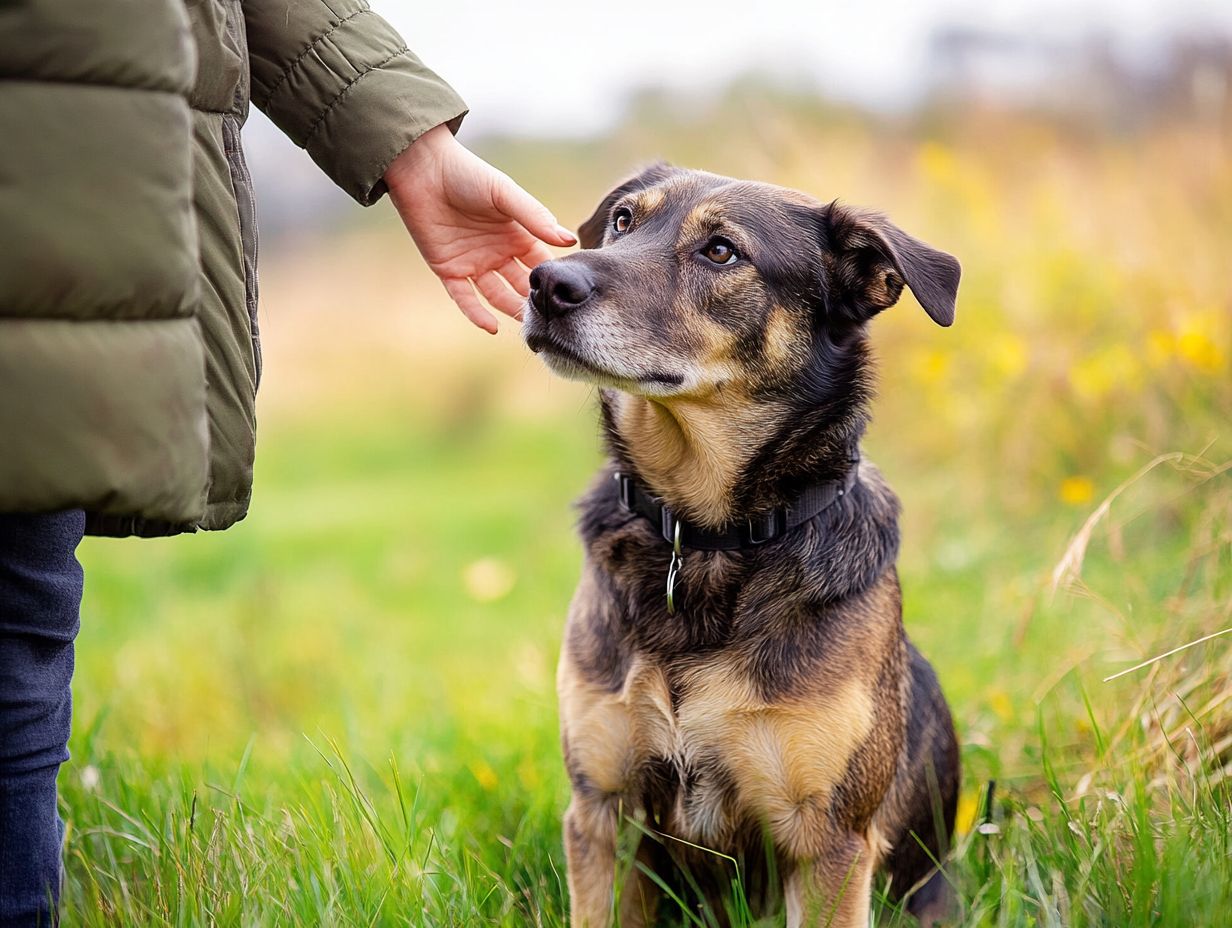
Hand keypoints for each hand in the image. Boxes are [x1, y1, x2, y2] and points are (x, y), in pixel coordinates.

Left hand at [385, 124, 575, 332]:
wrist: (422, 170)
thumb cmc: (467, 174)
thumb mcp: (505, 194)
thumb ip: (535, 217)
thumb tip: (569, 241)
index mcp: (516, 235)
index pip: (540, 264)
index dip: (551, 279)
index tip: (566, 297)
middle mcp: (498, 252)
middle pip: (520, 284)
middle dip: (533, 301)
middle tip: (549, 320)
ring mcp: (473, 263)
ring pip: (496, 294)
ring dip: (509, 310)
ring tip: (525, 327)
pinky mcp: (448, 270)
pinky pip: (465, 298)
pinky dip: (477, 314)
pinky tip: (492, 327)